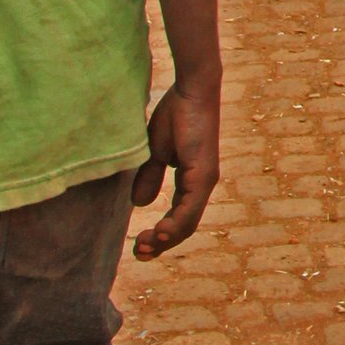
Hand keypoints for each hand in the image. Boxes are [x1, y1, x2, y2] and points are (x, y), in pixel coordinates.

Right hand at [131, 74, 221, 255]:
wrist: (191, 91)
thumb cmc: (176, 114)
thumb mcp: (156, 152)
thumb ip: (150, 176)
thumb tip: (139, 203)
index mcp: (192, 181)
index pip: (178, 218)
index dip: (160, 235)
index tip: (138, 245)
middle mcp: (202, 185)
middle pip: (184, 227)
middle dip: (160, 244)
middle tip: (139, 253)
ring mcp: (205, 180)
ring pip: (187, 222)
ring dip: (165, 239)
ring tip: (144, 247)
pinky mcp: (204, 174)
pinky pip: (191, 208)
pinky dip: (175, 225)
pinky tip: (160, 234)